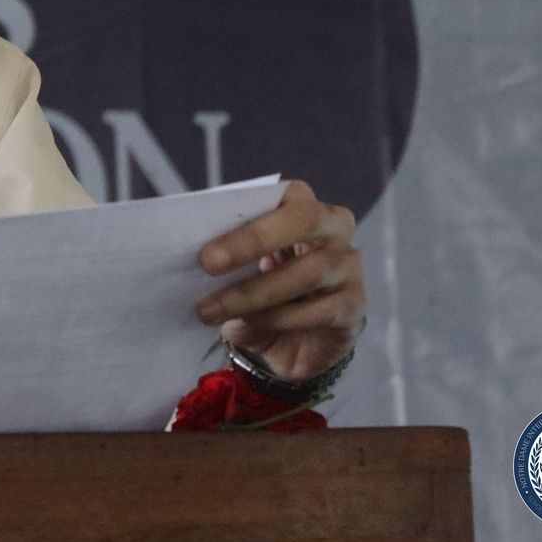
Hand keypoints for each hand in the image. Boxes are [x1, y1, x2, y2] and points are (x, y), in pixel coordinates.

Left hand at [193, 179, 365, 381]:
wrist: (286, 345)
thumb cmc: (257, 288)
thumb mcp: (236, 266)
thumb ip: (223, 247)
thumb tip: (187, 245)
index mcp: (303, 206)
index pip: (287, 196)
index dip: (248, 220)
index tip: (205, 249)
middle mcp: (334, 229)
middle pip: (306, 221)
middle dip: (253, 240)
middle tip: (208, 264)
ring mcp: (349, 268)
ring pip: (309, 272)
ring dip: (253, 293)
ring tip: (211, 309)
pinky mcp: (354, 307)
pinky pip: (322, 310)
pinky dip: (280, 318)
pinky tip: (251, 324)